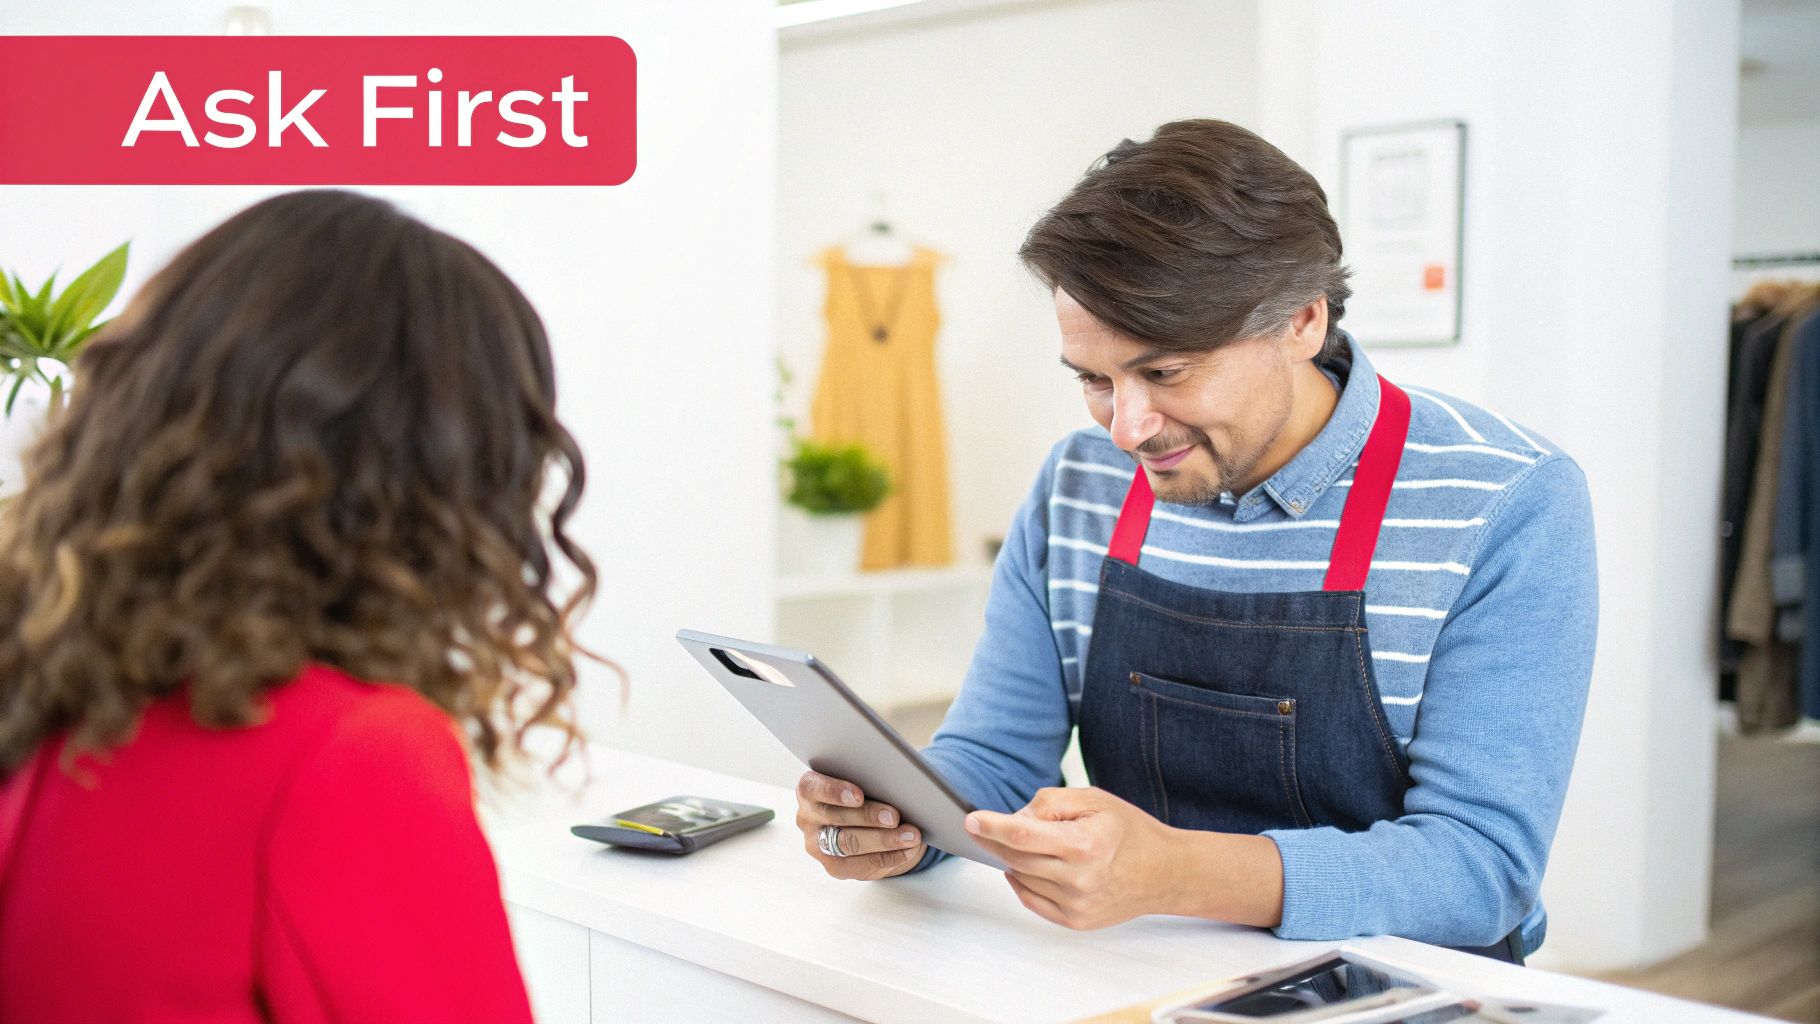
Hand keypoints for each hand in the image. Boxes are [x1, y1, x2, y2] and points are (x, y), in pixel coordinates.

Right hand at [794, 770, 925, 879]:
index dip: (834, 791)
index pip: (812, 788)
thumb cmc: (865, 793)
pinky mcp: (835, 867)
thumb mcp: (862, 782)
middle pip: (835, 818)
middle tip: (894, 817)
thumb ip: (868, 780)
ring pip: (849, 844)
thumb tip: (896, 783)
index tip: (859, 795)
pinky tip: (908, 849)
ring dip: (884, 839)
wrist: (866, 823)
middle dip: (868, 817)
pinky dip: (891, 856)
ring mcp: (818, 845)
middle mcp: (808, 818)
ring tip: (910, 835)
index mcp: (809, 790)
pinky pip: (863, 864)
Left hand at [964, 786, 1182, 929]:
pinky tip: (1026, 866)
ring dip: (1013, 858)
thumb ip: (1050, 803)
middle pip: (1016, 857)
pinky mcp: (1074, 921)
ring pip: (1021, 877)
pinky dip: (1021, 881)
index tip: (970, 820)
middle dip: (995, 840)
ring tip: (1027, 843)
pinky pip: (1031, 899)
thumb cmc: (1128, 831)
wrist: (1164, 873)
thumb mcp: (1093, 799)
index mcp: (1083, 845)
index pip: (1022, 835)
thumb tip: (1014, 819)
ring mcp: (1076, 905)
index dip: (991, 826)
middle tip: (984, 827)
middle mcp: (1078, 879)